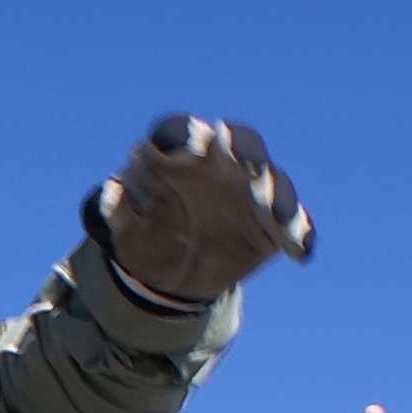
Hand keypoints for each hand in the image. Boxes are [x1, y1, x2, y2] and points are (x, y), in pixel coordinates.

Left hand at [83, 116, 315, 303]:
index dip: (185, 135)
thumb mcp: (127, 232)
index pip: (180, 134)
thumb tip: (110, 189)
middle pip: (238, 143)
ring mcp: (251, 192)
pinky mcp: (272, 223)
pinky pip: (291, 225)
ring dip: (276, 194)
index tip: (187, 145)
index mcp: (179, 157)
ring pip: (271, 182)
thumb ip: (118, 211)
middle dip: (242, 148)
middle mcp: (221, 165)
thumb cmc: (147, 240)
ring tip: (275, 213)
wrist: (171, 278)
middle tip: (244, 160)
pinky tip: (301, 252)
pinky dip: (298, 234)